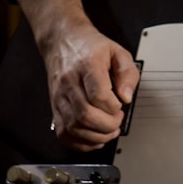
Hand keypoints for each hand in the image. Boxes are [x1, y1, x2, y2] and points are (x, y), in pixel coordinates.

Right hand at [44, 21, 140, 151]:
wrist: (63, 41)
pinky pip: (64, 133)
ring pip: (73, 127)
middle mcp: (69, 82)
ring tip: (109, 130)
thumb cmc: (90, 47)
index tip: (121, 105)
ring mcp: (59, 96)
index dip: (113, 107)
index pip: (98, 94)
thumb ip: (127, 73)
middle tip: (117, 120)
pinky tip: (94, 137)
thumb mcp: (117, 52)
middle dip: (107, 125)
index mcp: (87, 65)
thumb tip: (126, 97)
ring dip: (96, 136)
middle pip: (85, 115)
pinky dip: (80, 142)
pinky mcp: (54, 107)